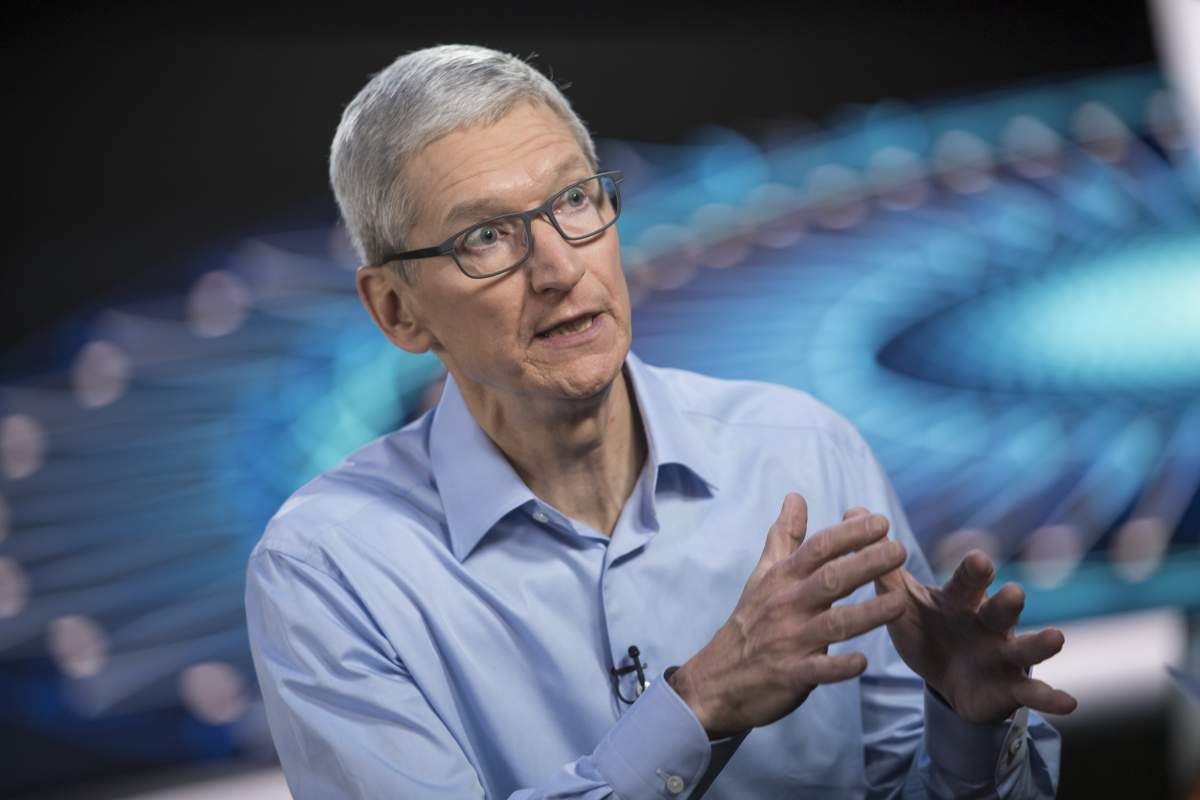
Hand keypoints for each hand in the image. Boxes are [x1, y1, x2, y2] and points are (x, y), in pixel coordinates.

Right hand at [669, 494, 907, 736]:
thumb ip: (784, 536)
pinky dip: (838, 667)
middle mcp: (787, 605)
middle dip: (866, 563)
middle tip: (899, 550)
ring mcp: (789, 640)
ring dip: (867, 614)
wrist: (717, 679)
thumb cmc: (749, 621)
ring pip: (833, 624)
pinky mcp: (791, 674)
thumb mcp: (763, 575)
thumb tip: (796, 496)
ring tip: (899, 602)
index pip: (819, 549)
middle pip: (831, 579)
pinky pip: (818, 670)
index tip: (881, 522)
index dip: (849, 534)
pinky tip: (862, 662)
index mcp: (783, 579)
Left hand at [851, 507, 1078, 722]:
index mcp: (961, 600)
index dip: (974, 571)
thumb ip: (881, 563)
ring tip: (1056, 638)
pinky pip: (1033, 693)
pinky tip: (1070, 704)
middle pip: (1000, 609)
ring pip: (1025, 646)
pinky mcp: (1010, 688)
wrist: (944, 679)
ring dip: (1040, 644)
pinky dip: (1051, 698)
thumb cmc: (926, 629)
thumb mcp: (900, 600)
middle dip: (1006, 601)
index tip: (978, 558)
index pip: (969, 581)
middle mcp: (988, 622)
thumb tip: (854, 512)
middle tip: (1012, 593)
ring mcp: (1003, 655)